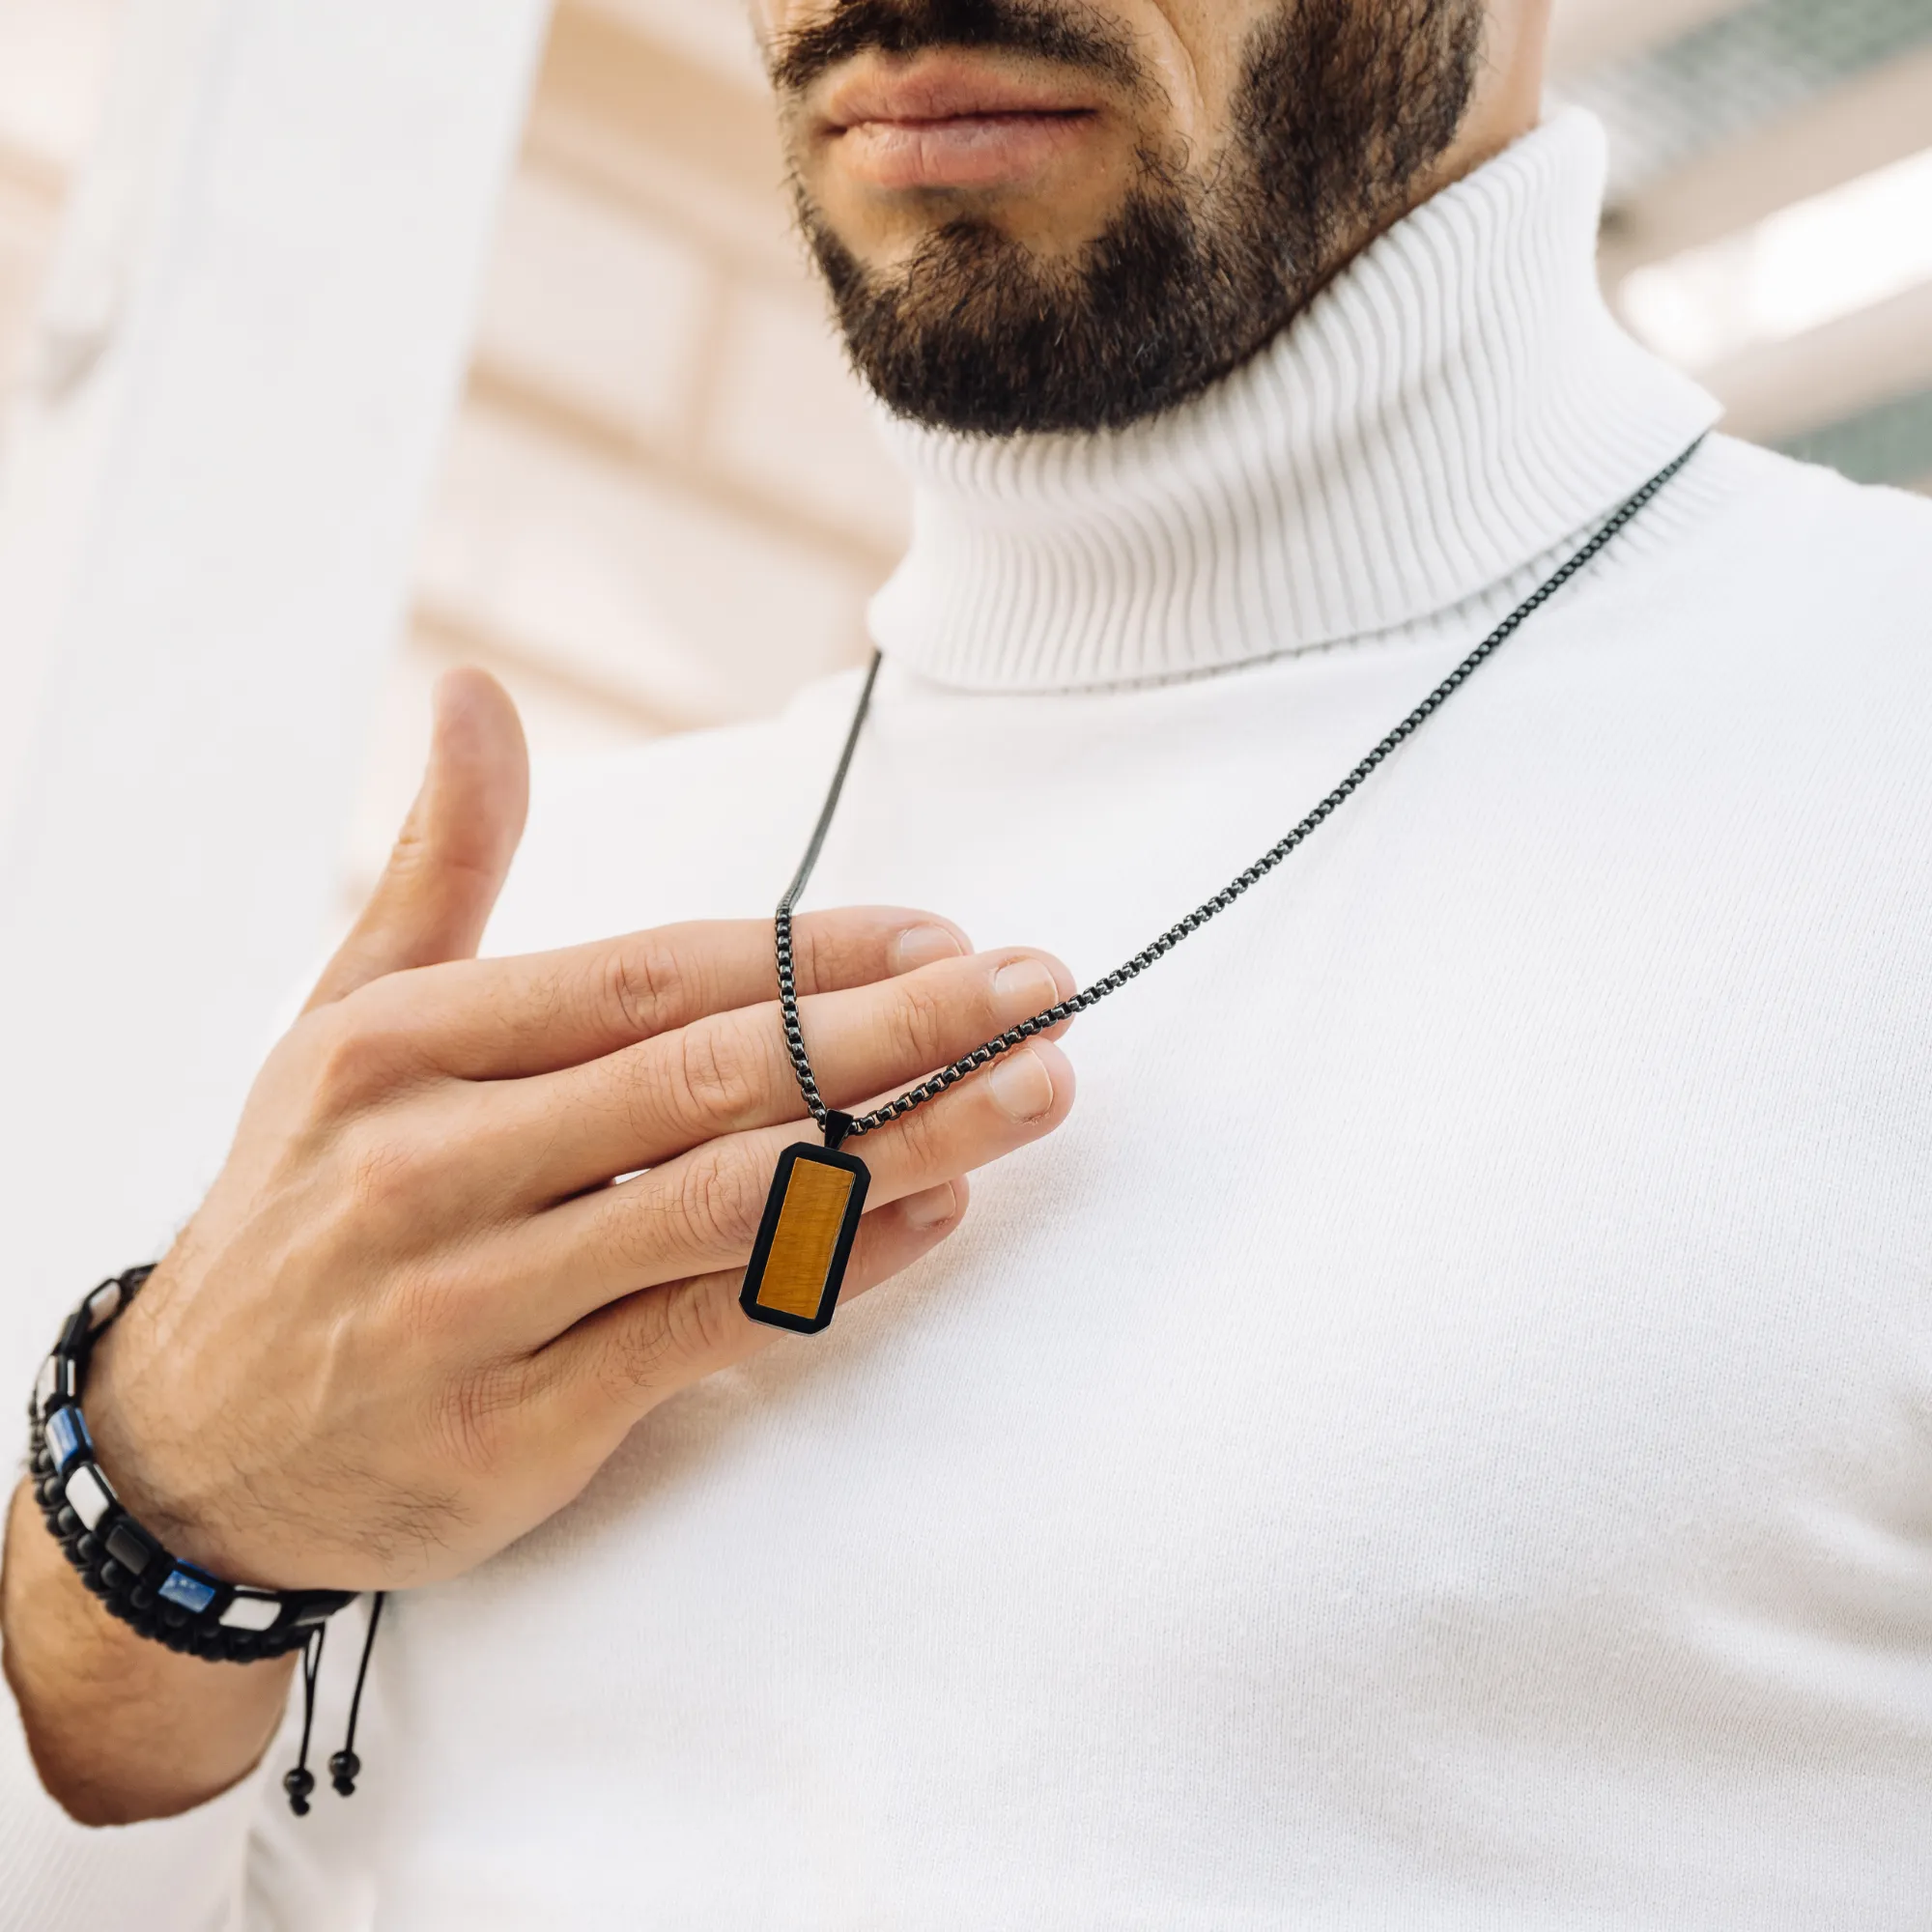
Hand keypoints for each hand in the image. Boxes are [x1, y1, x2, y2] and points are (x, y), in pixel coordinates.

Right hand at [3, 669, 1075, 1817]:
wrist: (195, 1447)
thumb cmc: (305, 1204)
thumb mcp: (345, 1023)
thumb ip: (440, 866)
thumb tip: (473, 694)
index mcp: (402, 1045)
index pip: (653, 978)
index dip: (813, 955)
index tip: (942, 938)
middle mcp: (432, 1163)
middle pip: (714, 1078)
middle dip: (900, 1031)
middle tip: (1038, 996)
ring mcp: (474, 1302)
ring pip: (731, 1202)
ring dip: (904, 1141)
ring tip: (1029, 1096)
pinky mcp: (515, 1423)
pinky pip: (708, 1329)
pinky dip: (834, 1270)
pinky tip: (936, 1217)